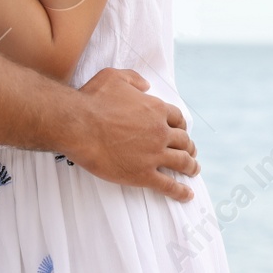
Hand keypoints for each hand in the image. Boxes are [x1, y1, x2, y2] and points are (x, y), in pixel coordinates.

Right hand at [67, 68, 198, 201]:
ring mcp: (153, 154)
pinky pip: (168, 185)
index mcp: (156, 109)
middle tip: (191, 152)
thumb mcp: (114, 77)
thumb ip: (134, 79)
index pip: (178, 119)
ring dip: (191, 166)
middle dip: (189, 147)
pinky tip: (187, 195)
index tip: (182, 131)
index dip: (181, 126)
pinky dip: (180, 191)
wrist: (78, 126)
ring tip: (194, 170)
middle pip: (183, 141)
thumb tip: (146, 86)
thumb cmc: (93, 100)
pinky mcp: (143, 174)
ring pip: (181, 162)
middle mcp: (160, 131)